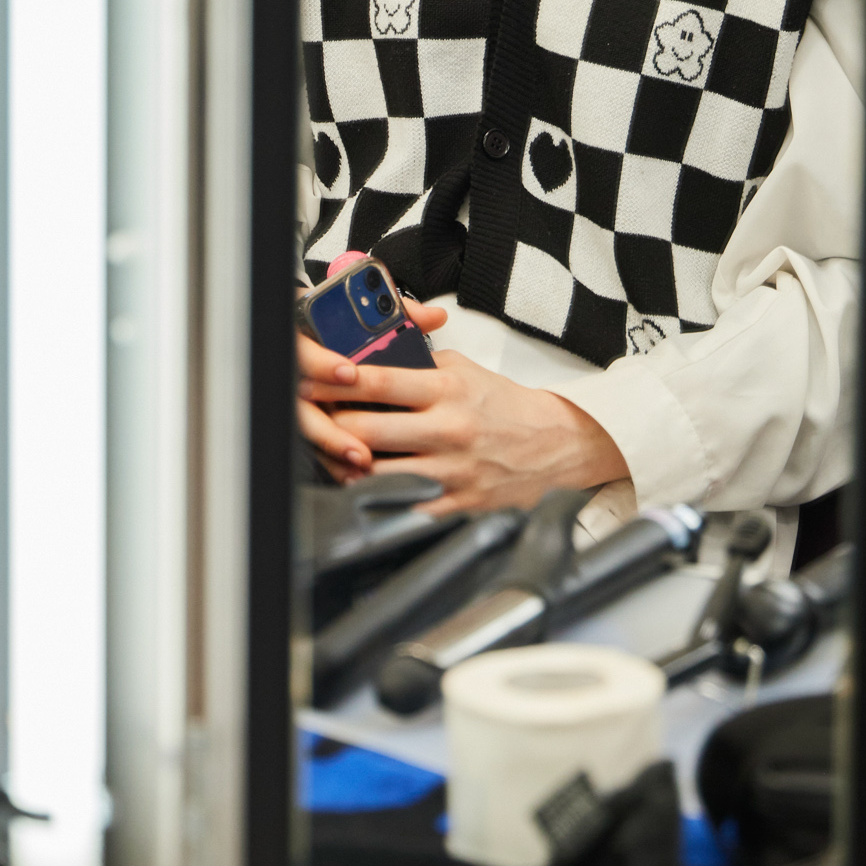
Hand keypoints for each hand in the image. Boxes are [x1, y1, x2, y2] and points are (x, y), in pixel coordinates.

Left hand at [301, 317, 626, 514]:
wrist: (555, 445)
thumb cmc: (505, 407)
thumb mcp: (465, 370)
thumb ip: (420, 364)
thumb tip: (372, 360)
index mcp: (447, 390)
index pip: (378, 382)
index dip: (335, 381)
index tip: (310, 381)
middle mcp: (447, 430)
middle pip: (366, 430)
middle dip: (331, 425)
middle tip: (312, 420)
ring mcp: (450, 471)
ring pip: (376, 472)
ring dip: (347, 464)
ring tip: (334, 453)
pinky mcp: (455, 504)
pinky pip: (401, 505)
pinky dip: (375, 497)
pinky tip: (364, 486)